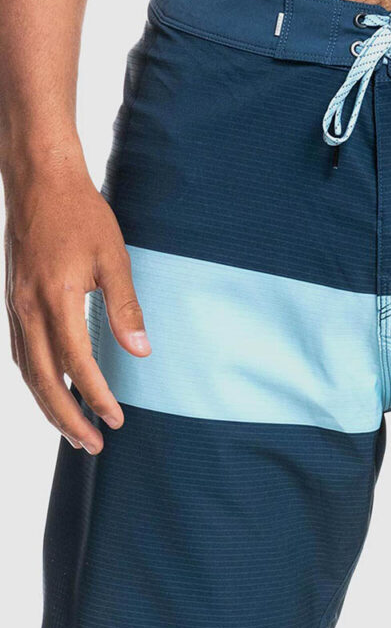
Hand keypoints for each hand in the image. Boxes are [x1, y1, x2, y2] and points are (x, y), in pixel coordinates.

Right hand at [4, 153, 149, 453]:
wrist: (38, 181)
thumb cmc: (81, 215)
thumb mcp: (114, 259)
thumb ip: (125, 308)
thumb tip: (140, 352)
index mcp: (55, 299)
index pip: (77, 363)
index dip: (95, 396)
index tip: (115, 421)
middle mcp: (27, 309)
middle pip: (43, 379)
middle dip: (67, 417)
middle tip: (92, 446)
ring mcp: (14, 306)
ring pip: (27, 371)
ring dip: (48, 404)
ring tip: (72, 431)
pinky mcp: (12, 301)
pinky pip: (19, 352)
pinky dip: (35, 379)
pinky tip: (50, 390)